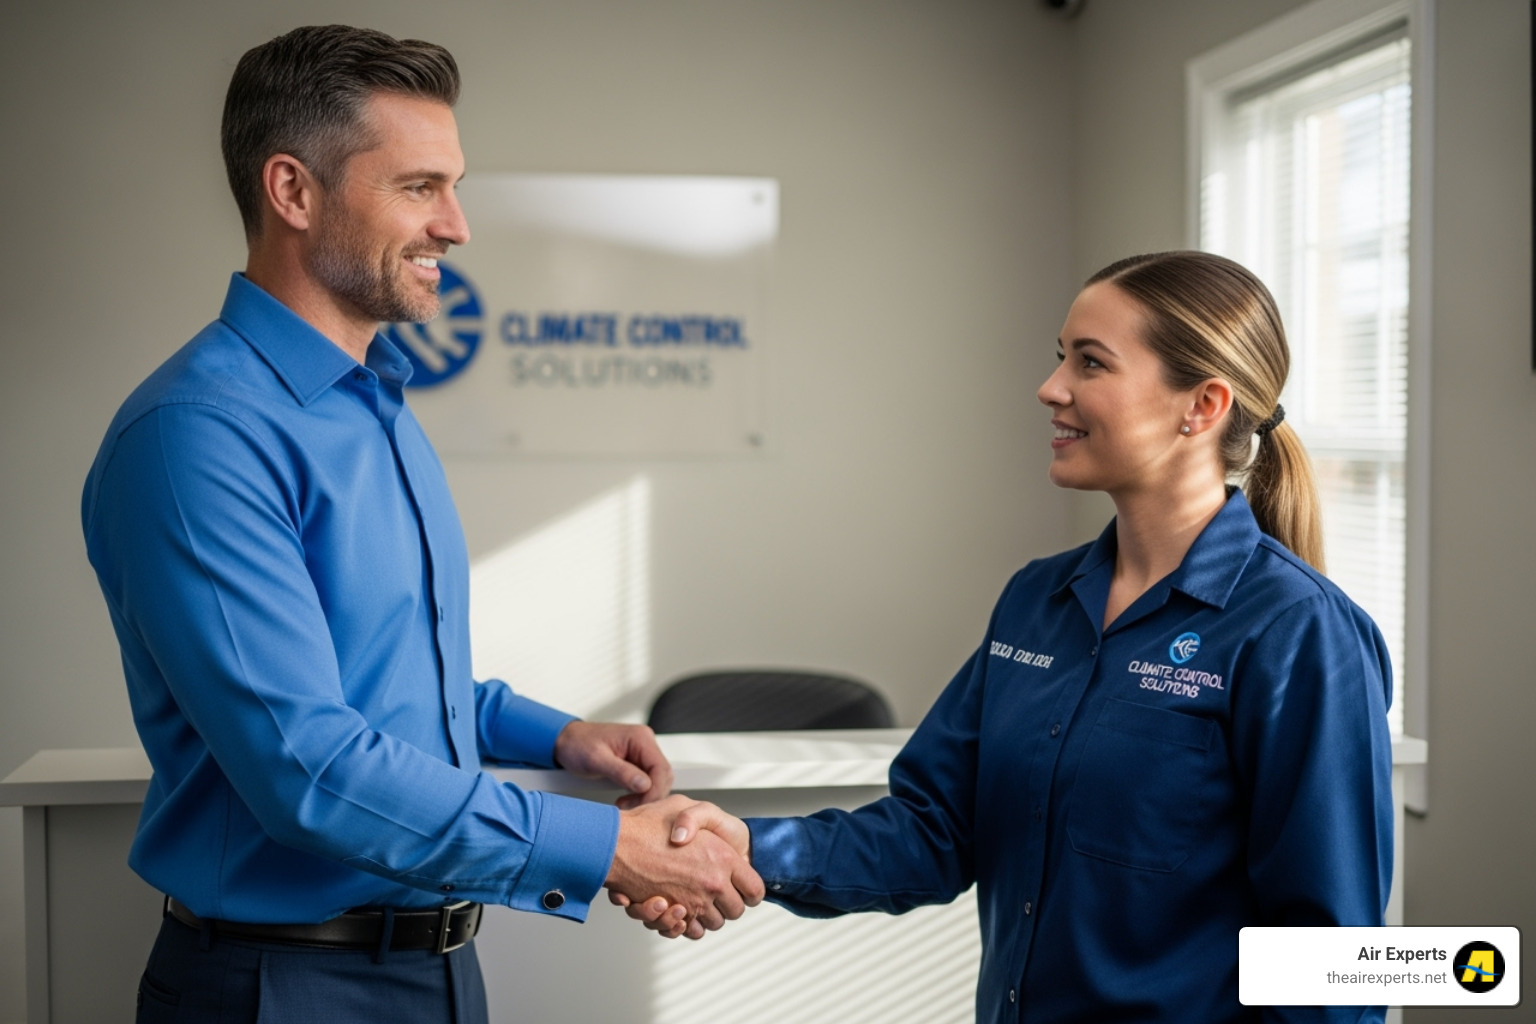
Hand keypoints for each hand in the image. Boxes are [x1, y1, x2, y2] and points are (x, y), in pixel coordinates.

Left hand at [553, 720, 672, 809]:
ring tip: (625, 804)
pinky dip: (640, 793)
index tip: (639, 804)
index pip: (661, 768)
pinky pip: (647, 781)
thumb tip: (645, 785)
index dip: (655, 790)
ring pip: (657, 780)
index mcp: (639, 738)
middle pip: (663, 775)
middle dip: (650, 796)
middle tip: (630, 807)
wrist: (565, 741)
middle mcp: (644, 743)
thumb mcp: (596, 760)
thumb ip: (622, 772)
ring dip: (645, 796)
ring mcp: (641, 752)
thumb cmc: (577, 745)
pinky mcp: (636, 762)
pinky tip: (626, 799)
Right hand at [605, 795, 763, 938]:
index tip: (744, 889)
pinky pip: (691, 931)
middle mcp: (712, 884)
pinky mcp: (673, 915)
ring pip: (714, 923)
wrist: (616, 844)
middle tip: (719, 893)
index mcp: (723, 858)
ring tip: (696, 898)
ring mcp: (693, 902)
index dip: (750, 890)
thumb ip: (703, 819)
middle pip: (736, 911)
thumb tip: (713, 840)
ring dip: (707, 915)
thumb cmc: (647, 824)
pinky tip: (681, 910)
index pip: (754, 889)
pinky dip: (688, 925)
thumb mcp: (684, 805)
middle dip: (729, 904)